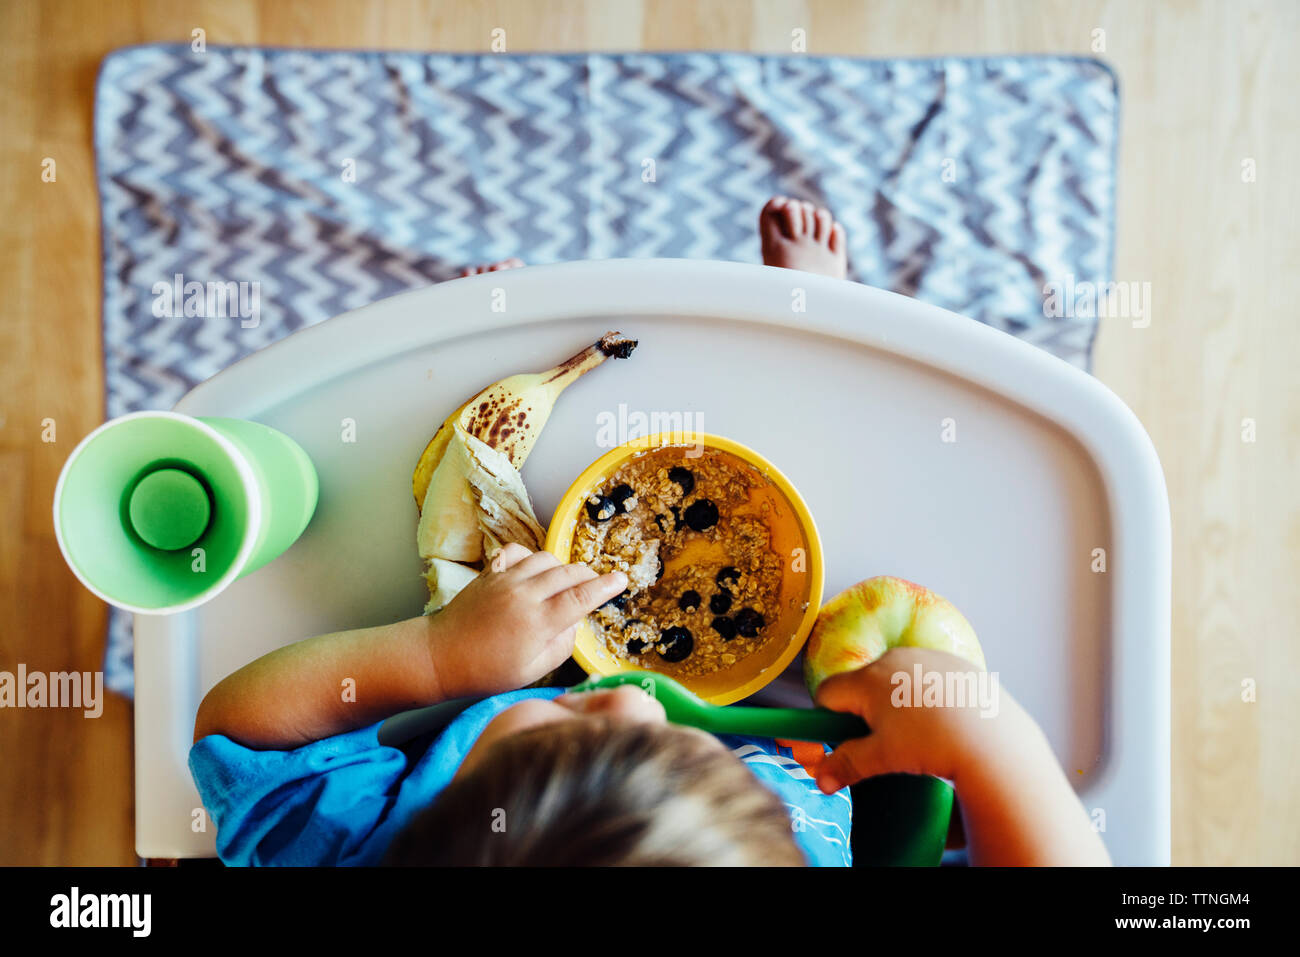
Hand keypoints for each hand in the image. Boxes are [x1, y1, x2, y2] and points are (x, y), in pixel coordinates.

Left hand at [428, 543, 626, 697]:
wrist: (441, 656)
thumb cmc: (487, 671)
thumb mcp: (533, 669)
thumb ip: (562, 645)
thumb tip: (574, 622)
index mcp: (538, 623)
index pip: (581, 597)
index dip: (605, 587)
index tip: (621, 580)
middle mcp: (524, 595)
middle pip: (569, 574)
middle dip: (588, 577)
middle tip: (595, 585)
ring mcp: (506, 580)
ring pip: (546, 559)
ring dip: (562, 568)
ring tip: (565, 582)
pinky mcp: (491, 573)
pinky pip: (518, 552)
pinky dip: (532, 557)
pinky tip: (534, 570)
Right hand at [812, 646, 1030, 793]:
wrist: (993, 738)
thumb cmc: (931, 745)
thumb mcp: (883, 758)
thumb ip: (847, 764)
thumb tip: (820, 778)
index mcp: (868, 679)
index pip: (827, 692)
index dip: (830, 718)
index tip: (846, 739)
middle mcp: (893, 658)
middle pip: (860, 683)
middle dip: (864, 711)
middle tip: (885, 742)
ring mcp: (924, 656)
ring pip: (894, 678)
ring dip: (894, 701)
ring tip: (919, 733)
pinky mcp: (952, 661)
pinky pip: (925, 675)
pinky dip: (926, 694)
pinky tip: (943, 720)